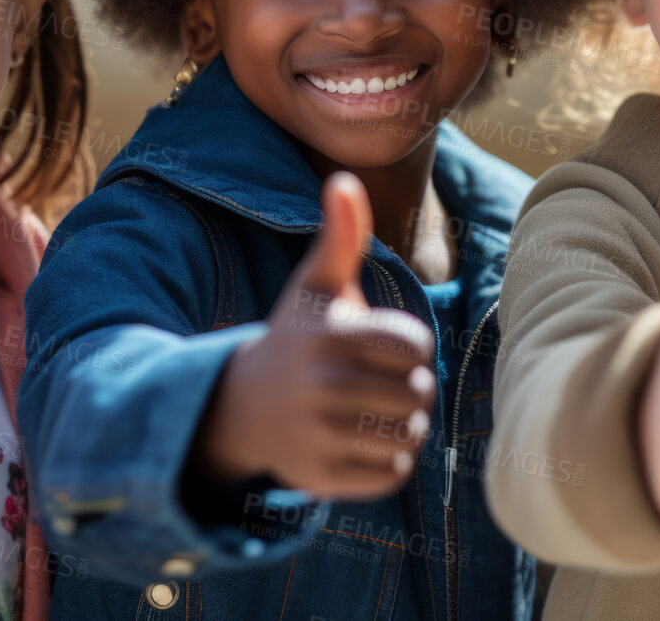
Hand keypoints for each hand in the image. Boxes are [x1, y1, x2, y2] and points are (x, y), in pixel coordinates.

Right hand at [198, 172, 436, 499]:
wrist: (241, 405)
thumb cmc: (297, 337)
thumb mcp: (316, 287)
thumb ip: (341, 236)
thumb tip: (342, 178)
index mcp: (328, 337)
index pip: (416, 347)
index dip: (409, 348)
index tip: (380, 348)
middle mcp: (320, 387)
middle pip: (418, 393)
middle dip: (409, 389)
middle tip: (377, 384)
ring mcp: (317, 436)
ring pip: (410, 436)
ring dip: (403, 427)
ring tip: (372, 413)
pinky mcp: (319, 479)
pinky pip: (394, 476)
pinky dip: (389, 464)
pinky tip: (360, 443)